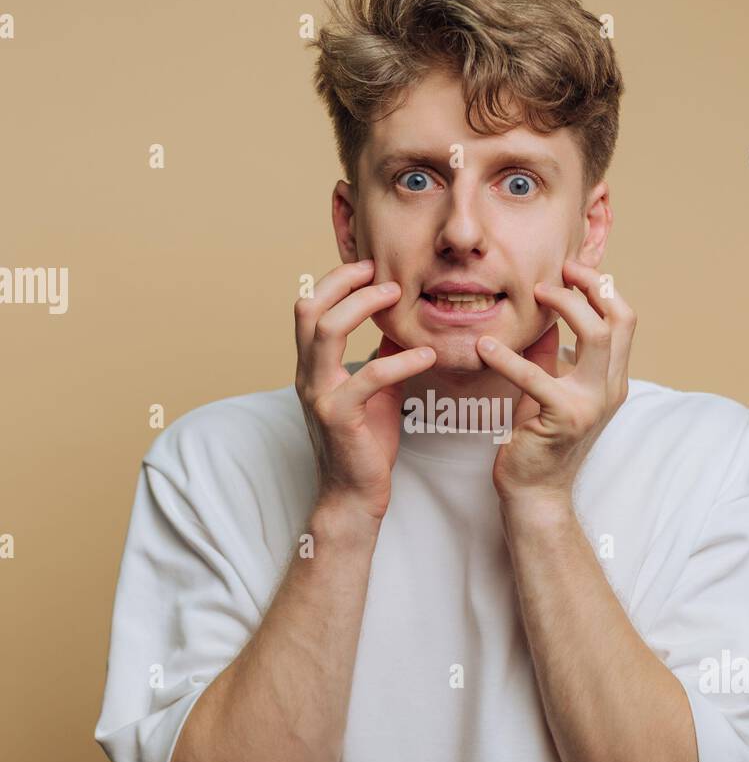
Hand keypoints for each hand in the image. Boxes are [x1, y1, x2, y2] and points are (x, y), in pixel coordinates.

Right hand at [294, 262, 435, 520]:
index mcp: (312, 366)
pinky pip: (369, 377)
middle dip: (343, 281)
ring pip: (326, 330)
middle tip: (380, 272)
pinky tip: (427, 354)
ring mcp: (319, 394)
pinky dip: (401, 360)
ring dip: (363, 305)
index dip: (336, 281)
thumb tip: (400, 323)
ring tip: (396, 296)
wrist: (353, 495)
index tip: (369, 266)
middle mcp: (307, 375)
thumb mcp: (376, 390)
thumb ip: (381, 355)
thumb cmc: (365, 443)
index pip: (310, 307)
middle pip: (309, 308)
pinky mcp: (339, 417)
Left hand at [476, 259, 635, 504]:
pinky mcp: (563, 417)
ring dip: (565, 306)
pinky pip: (537, 376)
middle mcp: (610, 389)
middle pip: (619, 319)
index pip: (623, 320)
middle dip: (591, 286)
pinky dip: (508, 357)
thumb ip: (550, 356)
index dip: (602, 288)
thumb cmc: (539, 441)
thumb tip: (542, 318)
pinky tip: (484, 346)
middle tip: (556, 273)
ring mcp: (591, 403)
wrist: (535, 494)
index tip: (572, 269)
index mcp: (611, 380)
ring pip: (596, 335)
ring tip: (534, 294)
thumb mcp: (550, 390)